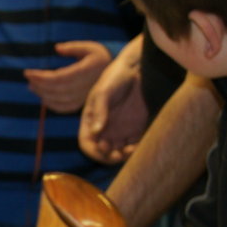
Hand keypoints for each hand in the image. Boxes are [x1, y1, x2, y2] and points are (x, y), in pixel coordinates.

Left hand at [24, 41, 112, 113]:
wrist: (115, 72)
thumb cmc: (98, 56)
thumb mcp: (89, 47)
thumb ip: (73, 47)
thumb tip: (56, 48)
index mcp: (86, 71)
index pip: (59, 77)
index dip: (41, 77)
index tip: (27, 72)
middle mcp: (86, 86)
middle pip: (57, 89)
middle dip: (39, 85)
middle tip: (28, 78)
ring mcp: (84, 97)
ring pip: (60, 100)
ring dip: (43, 94)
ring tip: (32, 86)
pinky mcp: (82, 104)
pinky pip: (65, 108)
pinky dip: (52, 105)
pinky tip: (43, 97)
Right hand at [78, 36, 147, 162]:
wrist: (137, 69)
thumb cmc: (114, 77)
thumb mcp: (103, 92)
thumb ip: (100, 111)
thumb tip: (96, 132)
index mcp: (91, 122)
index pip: (87, 143)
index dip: (93, 151)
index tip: (104, 151)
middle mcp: (104, 129)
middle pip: (103, 152)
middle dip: (109, 157)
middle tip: (119, 155)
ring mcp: (120, 129)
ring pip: (119, 152)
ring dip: (123, 156)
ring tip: (130, 151)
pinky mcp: (136, 128)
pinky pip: (134, 145)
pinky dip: (137, 150)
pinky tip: (140, 146)